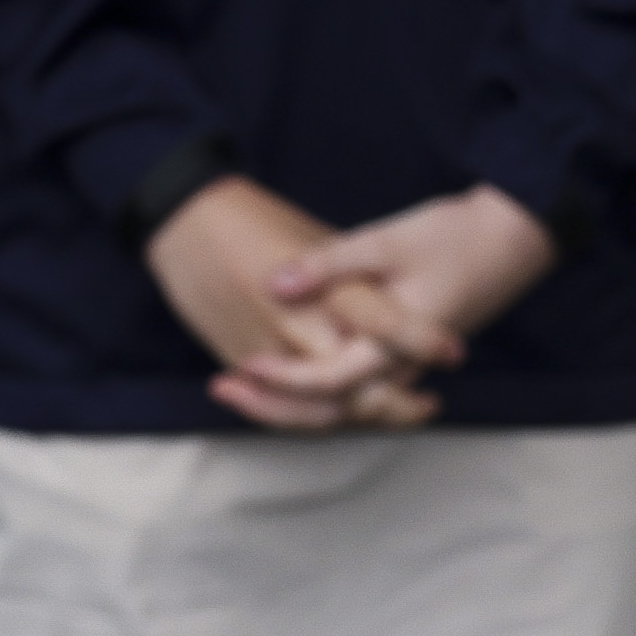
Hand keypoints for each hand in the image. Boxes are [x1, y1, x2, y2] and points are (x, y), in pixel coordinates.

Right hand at [143, 175, 433, 430]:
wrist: (183, 220)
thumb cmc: (254, 219)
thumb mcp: (315, 235)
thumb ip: (352, 277)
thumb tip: (392, 309)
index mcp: (320, 284)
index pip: (382, 322)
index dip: (421, 340)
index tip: (451, 352)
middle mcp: (295, 323)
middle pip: (355, 387)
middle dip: (394, 405)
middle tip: (425, 405)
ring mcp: (265, 347)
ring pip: (321, 408)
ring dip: (362, 416)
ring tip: (400, 412)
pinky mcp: (241, 360)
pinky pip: (285, 405)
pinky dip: (321, 414)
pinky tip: (346, 410)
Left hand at [267, 188, 560, 380]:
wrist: (514, 239)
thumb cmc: (453, 237)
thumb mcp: (384, 242)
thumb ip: (329, 264)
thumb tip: (275, 285)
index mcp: (398, 347)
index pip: (332, 381)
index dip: (283, 379)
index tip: (242, 364)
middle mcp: (404, 367)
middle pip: (336, 408)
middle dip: (277, 406)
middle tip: (224, 388)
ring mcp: (408, 364)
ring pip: (348, 401)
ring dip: (296, 398)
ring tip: (243, 384)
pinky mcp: (408, 353)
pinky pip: (360, 383)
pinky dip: (321, 383)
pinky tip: (284, 365)